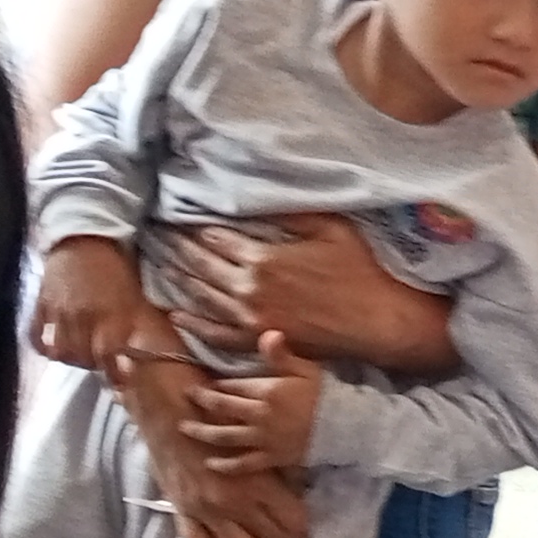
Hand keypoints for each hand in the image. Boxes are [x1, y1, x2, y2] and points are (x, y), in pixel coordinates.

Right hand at [29, 236, 149, 370]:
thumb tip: (134, 358)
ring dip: (71, 357)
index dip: (115, 373)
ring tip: (79, 352)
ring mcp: (59, 311)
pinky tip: (53, 344)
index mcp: (112, 316)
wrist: (86, 234)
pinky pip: (36, 335)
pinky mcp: (41, 303)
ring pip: (60, 351)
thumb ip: (133, 327)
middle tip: (100, 361)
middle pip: (83, 359)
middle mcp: (84, 317)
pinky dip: (44, 345)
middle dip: (93, 364)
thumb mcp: (133, 298)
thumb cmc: (116, 267)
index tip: (120, 378)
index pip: (110, 358)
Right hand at [133, 397, 310, 537]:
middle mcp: (235, 503)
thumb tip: (299, 491)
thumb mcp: (256, 440)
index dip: (302, 529)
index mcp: (258, 483)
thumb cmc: (217, 417)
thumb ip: (278, 469)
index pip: (293, 522)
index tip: (302, 530)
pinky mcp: (184, 512)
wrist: (168, 409)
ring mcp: (208, 511)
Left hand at [167, 217, 451, 374]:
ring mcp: (251, 319)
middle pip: (200, 264)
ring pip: (201, 296)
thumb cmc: (362, 272)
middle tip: (156, 235)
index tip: (173, 215)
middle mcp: (248, 289)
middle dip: (176, 247)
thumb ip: (293, 213)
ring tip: (161, 262)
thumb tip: (262, 197)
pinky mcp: (261, 340)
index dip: (191, 225)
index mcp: (262, 258)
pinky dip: (194, 324)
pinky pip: (217, 334)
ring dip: (178, 279)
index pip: (213, 237)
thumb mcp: (332, 229)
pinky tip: (177, 314)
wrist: (381, 322)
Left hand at [173, 330, 323, 475]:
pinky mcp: (272, 458)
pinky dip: (226, 465)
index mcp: (266, 391)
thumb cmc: (327, 395)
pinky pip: (244, 464)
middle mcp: (259, 415)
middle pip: (221, 408)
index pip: (231, 386)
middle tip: (186, 396)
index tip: (202, 381)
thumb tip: (268, 332)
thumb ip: (282, 354)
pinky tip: (210, 464)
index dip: (215, 384)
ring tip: (184, 428)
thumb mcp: (307, 369)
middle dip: (201, 401)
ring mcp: (263, 439)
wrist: (347, 428)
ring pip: (225, 436)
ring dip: (202, 432)